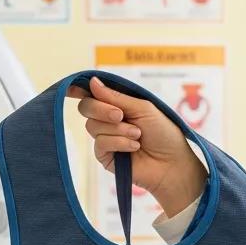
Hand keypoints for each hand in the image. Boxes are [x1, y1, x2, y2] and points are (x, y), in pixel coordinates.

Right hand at [68, 77, 206, 216]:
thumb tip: (91, 82)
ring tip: (138, 135)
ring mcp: (106, 138)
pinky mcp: (106, 157)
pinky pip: (100, 143)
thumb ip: (116, 97)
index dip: (79, 89)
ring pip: (92, 126)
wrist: (174, 163)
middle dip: (101, 109)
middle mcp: (109, 120)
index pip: (93, 94)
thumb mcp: (143, 108)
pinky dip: (118, 142)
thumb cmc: (164, 133)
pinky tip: (134, 147)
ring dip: (118, 129)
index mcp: (118, 105)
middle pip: (86, 107)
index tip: (72, 89)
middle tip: (120, 115)